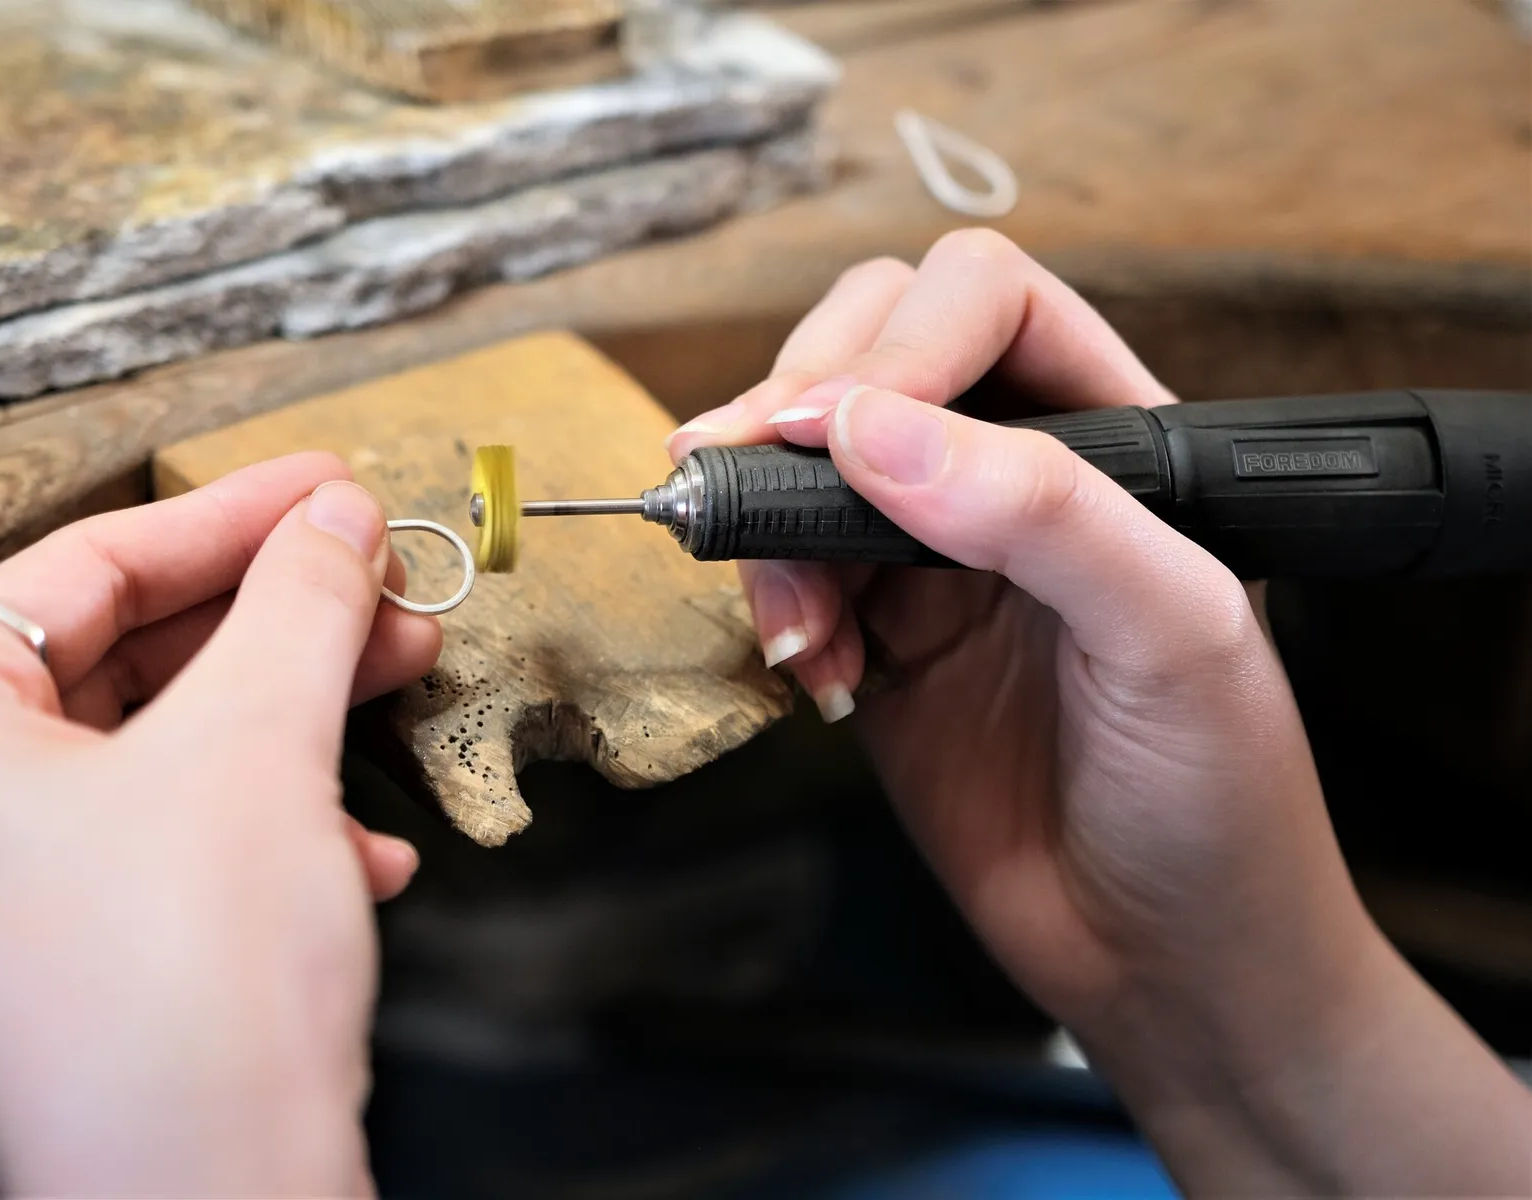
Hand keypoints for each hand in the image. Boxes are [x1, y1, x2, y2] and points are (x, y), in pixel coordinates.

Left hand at [0, 453, 441, 1196]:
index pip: (79, 570)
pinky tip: (364, 851)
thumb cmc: (189, 993)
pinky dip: (267, 830)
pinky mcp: (53, 978)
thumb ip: (298, 602)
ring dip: (288, 724)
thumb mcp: (261, 745)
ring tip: (394, 689)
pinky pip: (163, 855)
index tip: (325, 489)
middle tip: (378, 587)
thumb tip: (334, 519)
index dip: (227, 517)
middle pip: (121, 664)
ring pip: (154, 763)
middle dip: (275, 627)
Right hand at [671, 230, 1530, 1195]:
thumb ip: (1040, 512)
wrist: (1164, 963)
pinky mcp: (877, 635)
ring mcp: (938, 557)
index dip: (896, 345)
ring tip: (805, 630)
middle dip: (799, 415)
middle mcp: (1018, 479)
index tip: (824, 430)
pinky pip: (784, 570)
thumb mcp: (1172, 636)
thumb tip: (870, 430)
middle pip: (873, 351)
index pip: (987, 305)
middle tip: (752, 482)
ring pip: (807, 464)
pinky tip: (816, 669)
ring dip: (772, 528)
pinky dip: (771, 605)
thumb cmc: (1220, 801)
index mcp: (1118, 440)